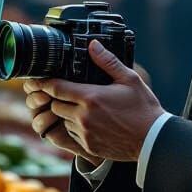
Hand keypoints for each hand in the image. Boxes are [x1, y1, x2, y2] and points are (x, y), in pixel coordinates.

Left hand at [23, 40, 165, 162]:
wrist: (152, 140)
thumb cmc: (143, 108)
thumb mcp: (129, 79)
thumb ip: (107, 62)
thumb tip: (92, 45)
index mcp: (91, 97)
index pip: (56, 88)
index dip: (44, 83)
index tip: (38, 78)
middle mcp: (83, 117)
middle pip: (55, 105)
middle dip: (57, 98)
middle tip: (66, 91)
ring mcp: (85, 133)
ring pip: (63, 120)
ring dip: (66, 113)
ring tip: (82, 107)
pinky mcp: (88, 146)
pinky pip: (72, 134)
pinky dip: (75, 127)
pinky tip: (90, 121)